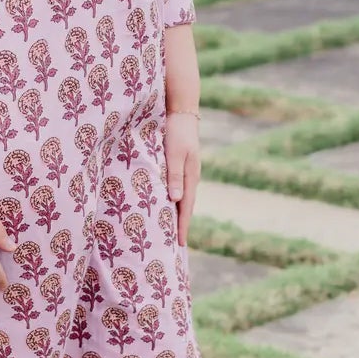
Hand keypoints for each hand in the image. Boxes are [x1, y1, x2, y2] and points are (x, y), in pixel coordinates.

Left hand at [164, 112, 200, 244]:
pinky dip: (174, 201)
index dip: (182, 226)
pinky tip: (168, 205)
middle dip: (181, 224)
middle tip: (176, 245)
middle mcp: (190, 177)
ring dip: (177, 214)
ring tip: (172, 230)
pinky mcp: (180, 166)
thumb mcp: (174, 153)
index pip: (185, 207)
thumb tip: (175, 200)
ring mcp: (187, 172)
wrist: (181, 112)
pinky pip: (178, 189)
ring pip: (182, 198)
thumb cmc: (175, 132)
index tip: (181, 244)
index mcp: (190, 177)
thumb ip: (174, 176)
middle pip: (186, 206)